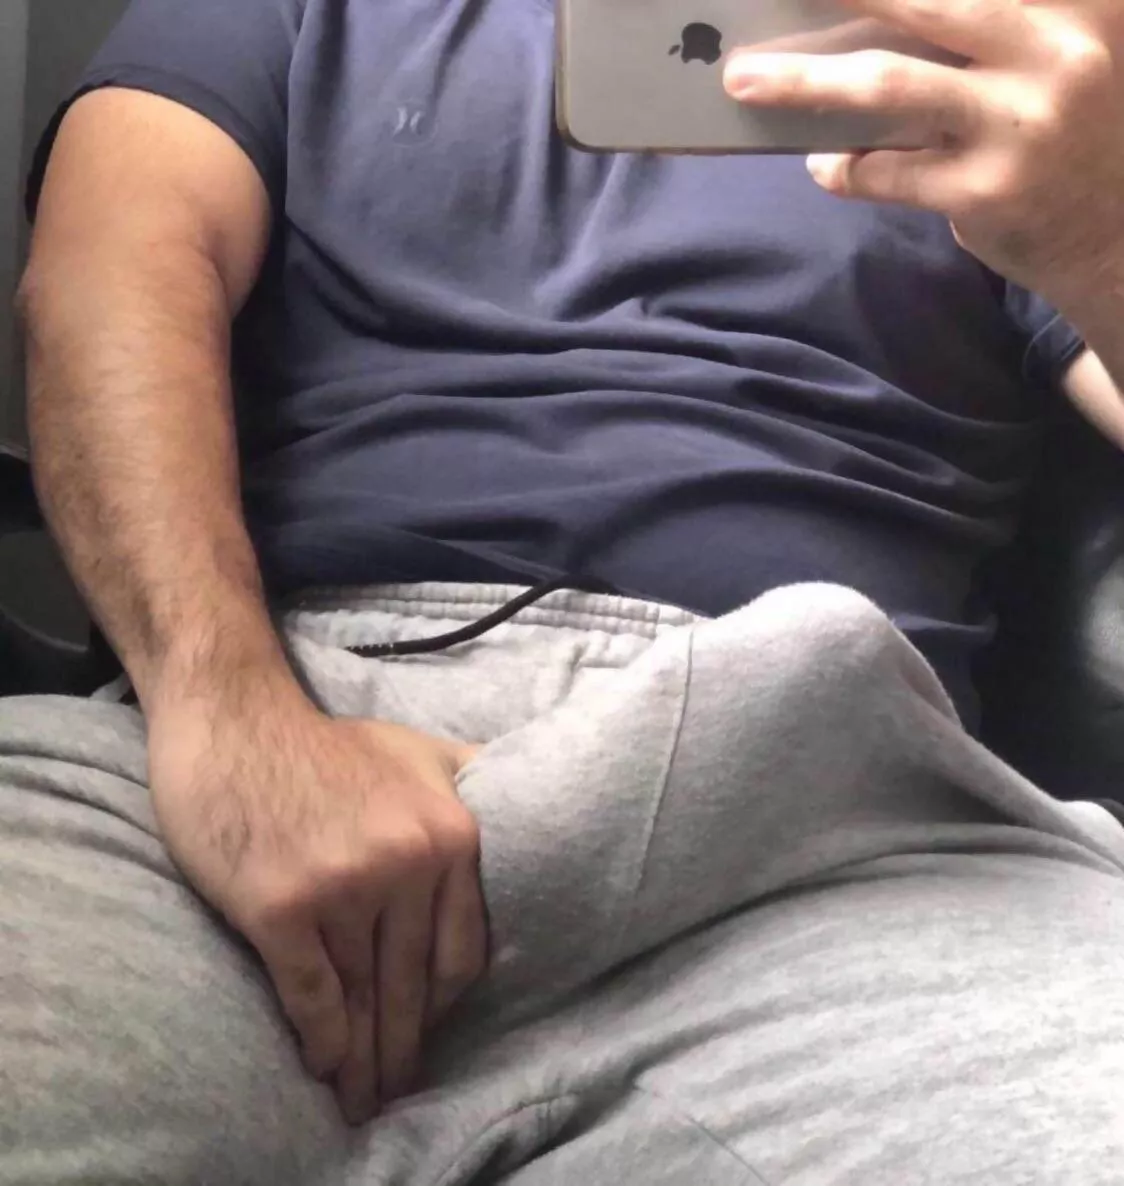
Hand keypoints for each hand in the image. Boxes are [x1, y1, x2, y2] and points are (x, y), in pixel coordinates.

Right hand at [145, 671, 485, 1124]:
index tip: (431, 1034)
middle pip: (415, 985)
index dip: (445, 1006)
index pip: (462, 952)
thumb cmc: (328, 745)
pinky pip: (311, 995)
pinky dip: (321, 1040)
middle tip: (400, 1091)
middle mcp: (407, 863)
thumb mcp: (422, 749)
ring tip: (362, 1098)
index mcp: (451, 834)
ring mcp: (345, 886)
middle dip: (405, 1048)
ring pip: (364, 997)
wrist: (238, 722)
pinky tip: (324, 1067)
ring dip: (362, 1059)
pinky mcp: (282, 906)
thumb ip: (478, 780)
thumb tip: (536, 803)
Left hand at [723, 0, 1123, 307]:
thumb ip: (992, 29)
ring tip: (745, 78)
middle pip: (923, 2)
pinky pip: (885, 171)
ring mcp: (1018, 124)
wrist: (1118, 236)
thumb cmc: (1075, 134)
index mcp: (1074, 4)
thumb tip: (876, 15)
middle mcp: (1054, 51)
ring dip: (804, 81)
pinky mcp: (983, 191)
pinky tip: (825, 164)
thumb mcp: (1056, 56)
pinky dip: (843, 168)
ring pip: (887, 87)